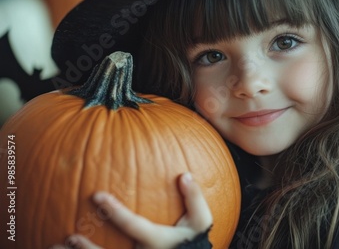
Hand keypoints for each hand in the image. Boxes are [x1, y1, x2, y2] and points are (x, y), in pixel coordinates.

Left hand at [50, 172, 212, 248]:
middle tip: (69, 236)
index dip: (115, 212)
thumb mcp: (201, 220)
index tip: (97, 196)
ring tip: (60, 246)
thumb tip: (184, 175)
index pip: (133, 226)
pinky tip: (66, 248)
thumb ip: (194, 198)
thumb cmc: (196, 241)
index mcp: (157, 242)